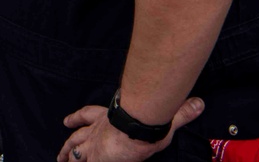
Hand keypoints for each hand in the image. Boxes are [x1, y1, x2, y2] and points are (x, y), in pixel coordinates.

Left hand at [57, 97, 203, 161]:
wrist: (137, 126)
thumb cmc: (148, 120)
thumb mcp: (165, 117)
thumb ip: (180, 112)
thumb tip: (198, 103)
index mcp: (106, 118)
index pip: (87, 115)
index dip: (77, 118)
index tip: (67, 120)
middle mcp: (97, 130)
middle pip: (76, 137)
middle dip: (68, 144)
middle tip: (61, 152)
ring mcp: (94, 145)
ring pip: (75, 151)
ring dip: (68, 156)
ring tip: (62, 161)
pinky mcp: (97, 158)